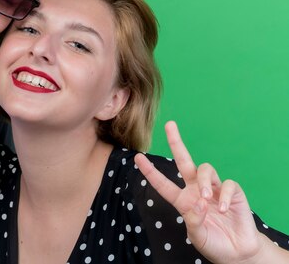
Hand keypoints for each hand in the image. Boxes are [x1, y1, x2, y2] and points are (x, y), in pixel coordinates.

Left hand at [134, 121, 264, 263]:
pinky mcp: (232, 192)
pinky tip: (223, 209)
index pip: (163, 184)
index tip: (137, 157)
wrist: (238, 252)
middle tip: (170, 125)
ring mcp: (215, 189)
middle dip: (176, 142)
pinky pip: (226, 184)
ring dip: (204, 182)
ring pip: (205, 169)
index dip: (150, 172)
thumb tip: (199, 202)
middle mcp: (197, 190)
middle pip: (184, 161)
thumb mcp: (197, 236)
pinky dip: (223, 195)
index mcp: (183, 201)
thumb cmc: (214, 243)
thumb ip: (194, 221)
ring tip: (206, 199)